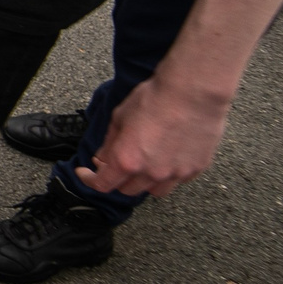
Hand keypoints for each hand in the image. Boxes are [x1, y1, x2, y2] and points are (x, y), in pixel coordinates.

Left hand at [74, 73, 229, 198]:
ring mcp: (175, 174)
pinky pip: (177, 181)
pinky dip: (168, 174)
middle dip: (118, 178)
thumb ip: (110, 142)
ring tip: (144, 163)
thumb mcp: (120, 116)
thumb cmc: (155, 98)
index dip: (90, 179)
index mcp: (127, 160)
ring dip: (144, 181)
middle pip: (128, 190)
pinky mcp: (195, 169)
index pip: (103, 184)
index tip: (87, 173)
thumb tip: (103, 157)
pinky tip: (167, 157)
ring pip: (154, 191)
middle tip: (116, 161)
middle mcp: (151, 173)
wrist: (193, 92)